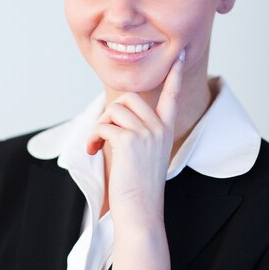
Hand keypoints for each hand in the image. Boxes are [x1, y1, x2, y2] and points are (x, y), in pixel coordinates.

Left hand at [87, 49, 184, 228]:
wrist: (141, 212)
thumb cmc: (137, 186)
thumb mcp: (143, 153)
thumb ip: (136, 131)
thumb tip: (113, 115)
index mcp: (165, 129)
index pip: (172, 96)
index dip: (173, 76)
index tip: (178, 57)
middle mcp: (159, 128)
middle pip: (129, 97)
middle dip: (110, 111)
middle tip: (103, 133)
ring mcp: (146, 133)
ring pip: (113, 109)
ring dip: (99, 125)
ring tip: (96, 144)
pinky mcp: (129, 141)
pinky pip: (103, 125)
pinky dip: (92, 137)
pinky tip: (93, 151)